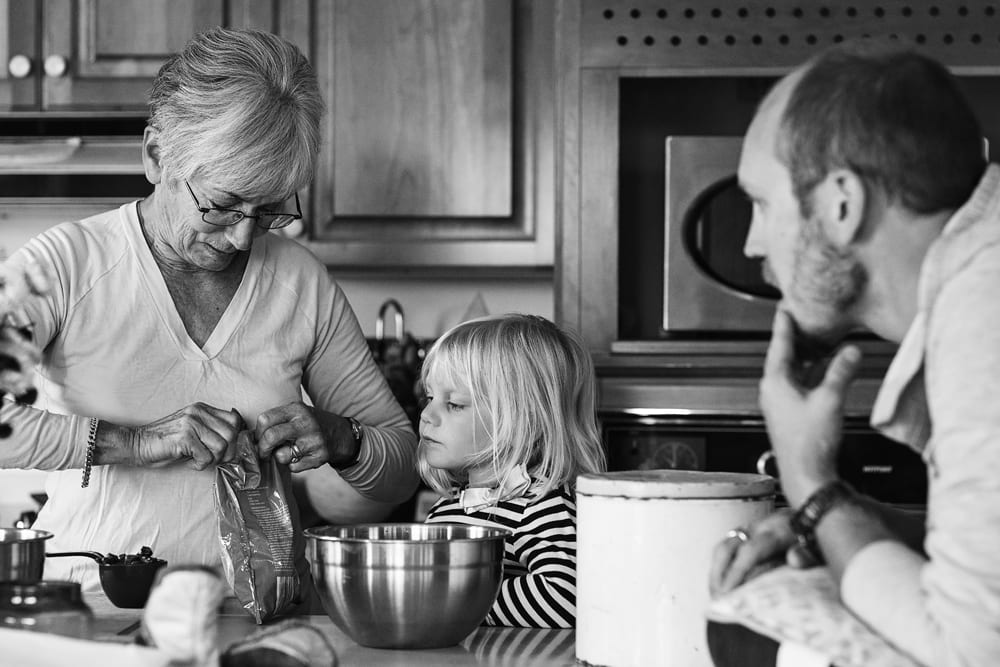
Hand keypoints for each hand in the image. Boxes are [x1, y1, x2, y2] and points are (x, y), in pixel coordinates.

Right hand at [131, 404, 242, 469]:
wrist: (136, 444)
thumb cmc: (165, 441)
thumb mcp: (192, 430)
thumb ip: (211, 430)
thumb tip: (236, 443)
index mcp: (202, 409)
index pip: (234, 420)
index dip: (236, 438)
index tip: (226, 450)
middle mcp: (198, 413)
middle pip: (232, 433)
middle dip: (227, 452)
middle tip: (213, 459)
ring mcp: (191, 424)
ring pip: (222, 446)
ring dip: (213, 459)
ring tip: (199, 460)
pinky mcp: (184, 438)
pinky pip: (207, 457)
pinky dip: (201, 465)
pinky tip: (190, 463)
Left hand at [254, 401, 338, 471]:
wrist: (341, 435)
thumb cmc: (312, 424)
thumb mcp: (297, 413)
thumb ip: (277, 420)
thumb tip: (252, 437)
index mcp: (297, 410)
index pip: (266, 419)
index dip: (258, 432)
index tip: (259, 438)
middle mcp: (306, 423)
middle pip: (271, 436)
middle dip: (262, 448)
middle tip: (263, 452)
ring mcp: (314, 441)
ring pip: (281, 455)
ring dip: (279, 457)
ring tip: (287, 452)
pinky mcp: (319, 457)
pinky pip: (293, 467)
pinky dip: (292, 465)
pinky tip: (301, 457)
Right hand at [709, 509, 819, 596]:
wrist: (820, 517)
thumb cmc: (820, 540)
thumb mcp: (821, 549)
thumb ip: (809, 554)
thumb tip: (793, 558)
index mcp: (778, 531)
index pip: (751, 550)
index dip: (737, 571)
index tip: (729, 593)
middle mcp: (760, 527)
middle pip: (728, 547)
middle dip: (718, 574)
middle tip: (717, 597)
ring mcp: (752, 529)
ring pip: (724, 546)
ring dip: (715, 571)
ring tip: (714, 593)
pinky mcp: (749, 534)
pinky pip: (727, 547)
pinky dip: (720, 566)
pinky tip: (720, 583)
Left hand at [760, 309, 861, 505]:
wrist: (807, 475)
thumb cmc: (810, 443)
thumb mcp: (829, 401)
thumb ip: (841, 373)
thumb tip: (852, 351)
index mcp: (775, 383)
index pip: (779, 346)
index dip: (784, 326)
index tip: (784, 308)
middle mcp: (773, 391)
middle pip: (784, 356)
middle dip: (796, 337)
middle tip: (804, 318)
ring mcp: (780, 403)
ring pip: (793, 371)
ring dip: (805, 356)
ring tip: (817, 338)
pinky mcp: (790, 413)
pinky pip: (799, 384)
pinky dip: (811, 373)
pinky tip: (824, 369)